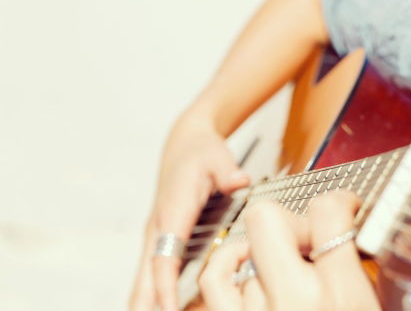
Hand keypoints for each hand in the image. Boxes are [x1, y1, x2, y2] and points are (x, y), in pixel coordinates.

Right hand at [129, 113, 250, 310]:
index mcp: (173, 212)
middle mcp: (159, 229)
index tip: (168, 309)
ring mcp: (157, 237)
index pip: (164, 256)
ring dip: (147, 304)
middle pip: (145, 277)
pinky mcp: (161, 240)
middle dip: (147, 305)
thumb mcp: (217, 156)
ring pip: (144, 280)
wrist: (184, 144)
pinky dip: (153, 295)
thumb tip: (239, 181)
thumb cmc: (200, 152)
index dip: (165, 285)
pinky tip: (165, 310)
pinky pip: (154, 274)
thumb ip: (228, 171)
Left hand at [199, 192, 380, 310]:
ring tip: (287, 271)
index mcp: (341, 293)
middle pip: (268, 219)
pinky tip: (247, 269)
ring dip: (266, 256)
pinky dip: (228, 266)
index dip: (339, 201)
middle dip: (290, 221)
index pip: (328, 212)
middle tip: (309, 240)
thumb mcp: (370, 305)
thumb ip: (360, 271)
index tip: (343, 209)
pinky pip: (215, 279)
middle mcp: (293, 300)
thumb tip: (355, 238)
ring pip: (245, 252)